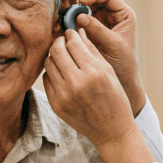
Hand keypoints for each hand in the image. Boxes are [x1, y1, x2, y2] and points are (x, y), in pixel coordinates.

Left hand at [44, 28, 136, 149]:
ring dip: (54, 57)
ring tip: (63, 59)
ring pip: (48, 64)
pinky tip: (62, 74)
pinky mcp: (56, 105)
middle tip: (63, 42)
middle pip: (56, 51)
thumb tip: (77, 31)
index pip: (73, 43)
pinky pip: (47, 80)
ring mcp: (64, 95)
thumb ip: (92, 50)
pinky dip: (53, 73)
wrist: (111, 130)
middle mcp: (77, 83)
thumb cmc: (114, 99)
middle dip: (59, 42)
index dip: (71, 35)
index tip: (71, 33)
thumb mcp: (109, 72)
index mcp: (94, 73)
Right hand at [75, 0, 145, 114]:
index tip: (82, 2)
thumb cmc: (124, 64)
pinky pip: (78, 19)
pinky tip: (65, 25)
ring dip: (74, 9)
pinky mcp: (89, 30)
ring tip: (67, 17)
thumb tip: (79, 17)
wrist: (122, 81)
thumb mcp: (112, 45)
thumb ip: (98, 30)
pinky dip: (71, 20)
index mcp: (123, 14)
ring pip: (83, 6)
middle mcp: (111, 14)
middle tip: (73, 8)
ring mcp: (99, 21)